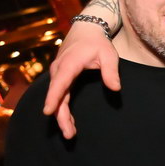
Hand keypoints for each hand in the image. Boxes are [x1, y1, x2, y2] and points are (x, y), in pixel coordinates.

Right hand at [44, 24, 120, 138]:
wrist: (86, 31)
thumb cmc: (98, 43)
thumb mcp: (108, 54)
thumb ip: (111, 71)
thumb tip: (116, 89)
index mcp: (69, 64)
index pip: (60, 83)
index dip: (54, 98)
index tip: (48, 112)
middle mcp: (59, 70)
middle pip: (57, 96)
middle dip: (60, 116)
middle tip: (69, 134)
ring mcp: (58, 75)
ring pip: (57, 99)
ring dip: (62, 116)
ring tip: (70, 134)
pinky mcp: (61, 78)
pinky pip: (60, 96)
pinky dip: (62, 109)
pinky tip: (69, 122)